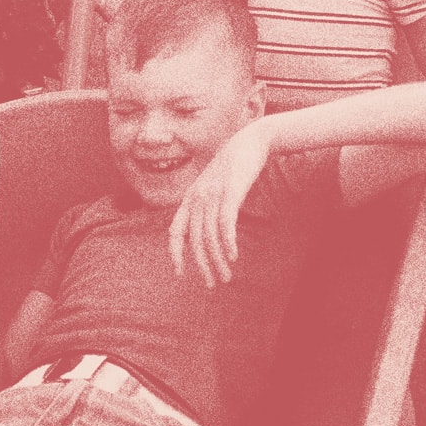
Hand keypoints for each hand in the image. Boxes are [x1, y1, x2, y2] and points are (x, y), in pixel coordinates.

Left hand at [168, 123, 266, 287]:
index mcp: (191, 196)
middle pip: (195, 239)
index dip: (175, 253)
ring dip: (217, 260)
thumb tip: (206, 232)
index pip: (175, 230)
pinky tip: (233, 256)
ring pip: (210, 235)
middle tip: (212, 284)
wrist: (250, 141)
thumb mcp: (214, 186)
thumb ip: (206, 206)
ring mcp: (214, 193)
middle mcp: (198, 196)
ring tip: (226, 277)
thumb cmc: (233, 167)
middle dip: (202, 265)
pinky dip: (228, 241)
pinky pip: (225, 222)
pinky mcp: (231, 191)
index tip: (180, 273)